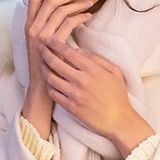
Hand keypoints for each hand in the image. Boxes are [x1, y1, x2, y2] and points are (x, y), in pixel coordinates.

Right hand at [22, 0, 92, 137]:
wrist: (43, 87)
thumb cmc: (47, 64)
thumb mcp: (43, 42)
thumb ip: (47, 26)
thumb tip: (60, 7)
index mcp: (28, 26)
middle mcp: (32, 29)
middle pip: (49, 1)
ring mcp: (41, 37)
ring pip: (60, 11)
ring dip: (76, 3)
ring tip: (89, 1)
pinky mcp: (52, 45)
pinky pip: (68, 24)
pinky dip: (80, 17)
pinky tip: (88, 16)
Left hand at [40, 38, 154, 158]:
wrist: (118, 120)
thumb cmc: (118, 95)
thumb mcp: (114, 71)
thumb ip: (96, 58)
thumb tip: (78, 51)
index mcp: (92, 69)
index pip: (68, 52)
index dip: (56, 44)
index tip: (49, 39)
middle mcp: (81, 81)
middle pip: (55, 63)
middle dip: (45, 53)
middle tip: (40, 47)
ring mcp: (74, 95)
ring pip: (51, 78)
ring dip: (44, 69)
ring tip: (41, 64)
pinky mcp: (70, 107)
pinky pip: (53, 94)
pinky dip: (48, 86)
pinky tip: (48, 81)